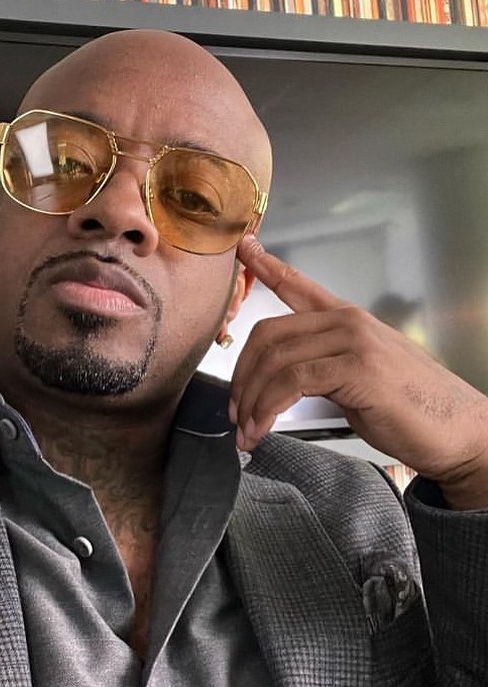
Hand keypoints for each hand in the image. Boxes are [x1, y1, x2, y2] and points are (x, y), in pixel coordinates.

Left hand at [230, 235, 487, 509]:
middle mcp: (347, 321)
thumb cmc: (409, 409)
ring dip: (251, 401)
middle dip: (242, 377)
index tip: (244, 248)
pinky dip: (268, 407)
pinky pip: (291, 381)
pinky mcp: (358, 367)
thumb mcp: (357, 379)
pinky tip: (263, 428)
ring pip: (275, 360)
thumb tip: (278, 384)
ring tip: (247, 432)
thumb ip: (321, 368)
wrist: (457, 430)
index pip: (298, 285)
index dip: (266, 266)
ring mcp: (354, 340)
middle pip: (268, 334)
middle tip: (236, 413)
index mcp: (346, 320)